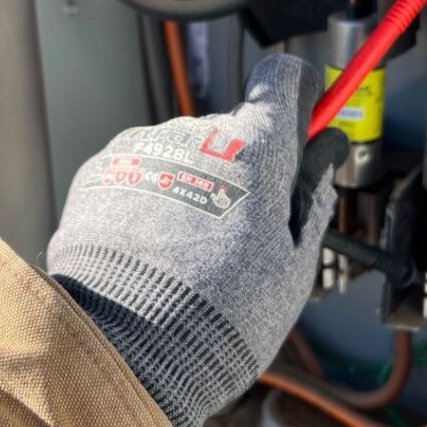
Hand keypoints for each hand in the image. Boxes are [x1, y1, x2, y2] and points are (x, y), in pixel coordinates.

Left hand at [48, 54, 346, 426]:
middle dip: (244, 167)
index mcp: (253, 148)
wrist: (125, 347)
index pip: (282, 79)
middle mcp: (195, 133)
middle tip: (241, 233)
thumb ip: (311, 196)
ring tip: (187, 254)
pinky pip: (142, 172)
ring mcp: (142, 148)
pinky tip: (153, 251)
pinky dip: (152, 199)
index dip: (297, 96)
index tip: (300, 120)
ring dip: (193, 184)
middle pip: (233, 130)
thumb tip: (326, 153)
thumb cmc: (219, 315)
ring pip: (185, 153)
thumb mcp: (292, 264)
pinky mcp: (100, 171)